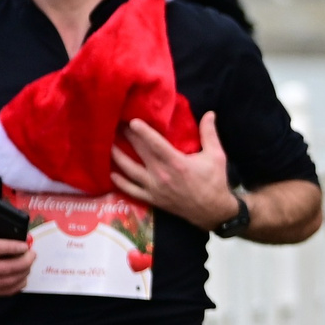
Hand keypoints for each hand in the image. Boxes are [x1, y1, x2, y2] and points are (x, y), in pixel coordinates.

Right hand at [0, 238, 32, 298]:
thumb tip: (3, 232)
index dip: (13, 246)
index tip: (24, 245)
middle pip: (6, 268)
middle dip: (25, 261)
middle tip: (32, 254)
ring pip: (7, 282)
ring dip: (23, 273)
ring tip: (28, 265)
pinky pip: (3, 292)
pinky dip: (17, 285)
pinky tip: (22, 278)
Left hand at [113, 113, 237, 226]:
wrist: (211, 211)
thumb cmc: (214, 181)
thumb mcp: (216, 156)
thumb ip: (210, 134)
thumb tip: (210, 113)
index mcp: (177, 163)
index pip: (156, 144)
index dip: (143, 132)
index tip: (132, 121)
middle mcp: (161, 174)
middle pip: (140, 153)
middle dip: (128, 138)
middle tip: (118, 125)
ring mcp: (154, 187)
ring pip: (129, 170)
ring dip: (117, 157)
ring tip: (108, 145)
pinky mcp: (151, 198)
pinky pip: (131, 190)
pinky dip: (120, 182)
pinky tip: (112, 173)